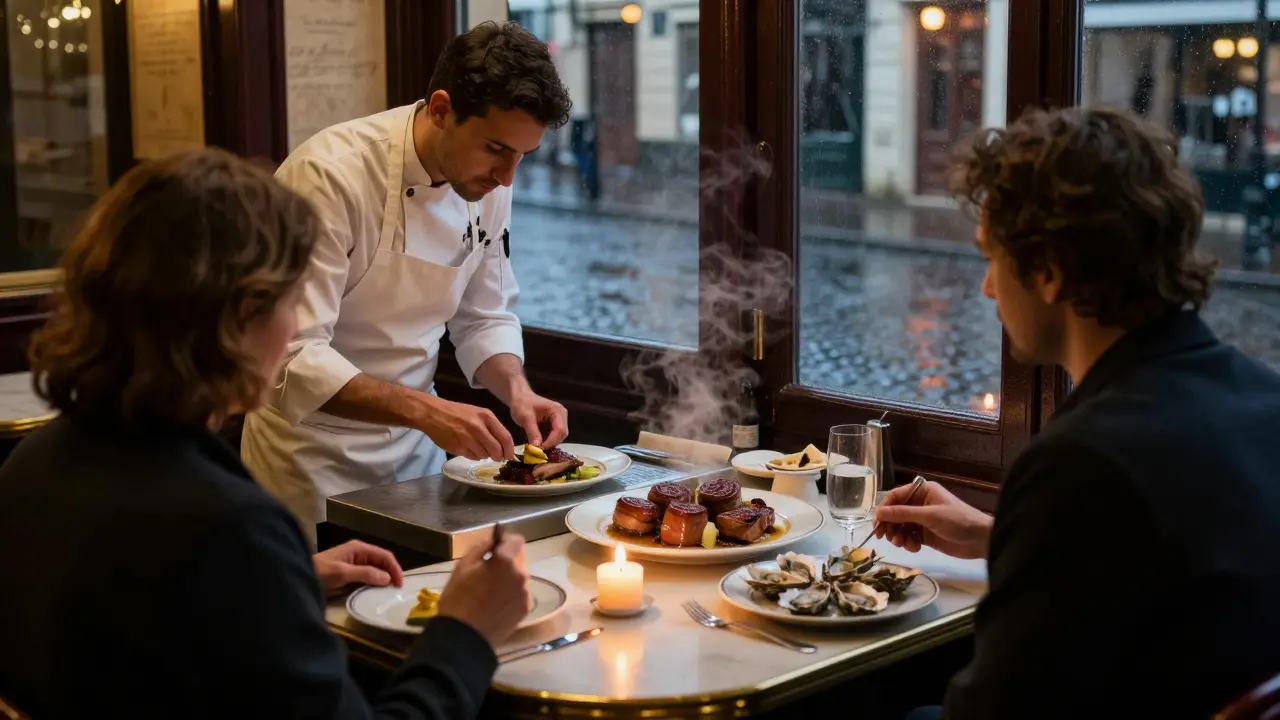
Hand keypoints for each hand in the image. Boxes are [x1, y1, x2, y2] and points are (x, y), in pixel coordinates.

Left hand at [313, 540, 403, 596]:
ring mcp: (353, 564)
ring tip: (387, 593)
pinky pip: (365, 578)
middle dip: (390, 574)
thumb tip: (387, 578)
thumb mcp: (342, 573)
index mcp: (359, 548)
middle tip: (395, 591)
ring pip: (374, 571)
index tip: (399, 585)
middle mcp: (358, 554)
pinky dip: (372, 584)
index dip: (395, 568)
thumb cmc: (319, 572)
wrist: (299, 576)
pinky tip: (373, 593)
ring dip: (381, 580)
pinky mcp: (348, 575)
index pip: (384, 555)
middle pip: (381, 562)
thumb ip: (365, 574)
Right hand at [418, 394, 515, 460]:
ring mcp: (467, 438)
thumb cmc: (457, 412)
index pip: (505, 438)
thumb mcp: (478, 413)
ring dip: (484, 455)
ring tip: (477, 447)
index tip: (511, 456)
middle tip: (496, 456)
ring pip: (484, 455)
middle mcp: (478, 427)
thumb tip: (505, 447)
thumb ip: (491, 428)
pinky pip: (472, 457)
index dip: (510, 450)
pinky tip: (468, 448)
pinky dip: (473, 456)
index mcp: (486, 416)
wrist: (432, 413)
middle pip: (496, 450)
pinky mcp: (457, 447)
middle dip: (498, 456)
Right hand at [436, 533, 530, 647]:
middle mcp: (521, 576)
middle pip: (519, 559)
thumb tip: (493, 542)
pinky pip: (520, 593)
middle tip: (488, 570)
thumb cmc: (458, 599)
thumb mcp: (462, 567)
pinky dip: (511, 593)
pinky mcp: (525, 610)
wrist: (463, 637)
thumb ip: (481, 548)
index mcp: (506, 562)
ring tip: (490, 590)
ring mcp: (525, 594)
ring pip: (520, 577)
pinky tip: (496, 603)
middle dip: (507, 560)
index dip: (506, 540)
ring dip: (509, 578)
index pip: (517, 540)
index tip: (495, 546)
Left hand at [509, 391, 567, 447]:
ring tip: (537, 449)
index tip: (540, 450)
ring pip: (558, 437)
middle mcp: (562, 416)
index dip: (551, 441)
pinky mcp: (554, 425)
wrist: (519, 398)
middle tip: (538, 451)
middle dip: (551, 443)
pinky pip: (554, 437)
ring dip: (549, 444)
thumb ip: (532, 432)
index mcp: (557, 411)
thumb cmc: (522, 404)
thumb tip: (537, 447)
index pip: (559, 430)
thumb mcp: (525, 418)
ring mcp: (559, 421)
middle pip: (561, 434)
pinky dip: (547, 442)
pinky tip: (538, 444)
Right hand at [873, 481, 992, 559]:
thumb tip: (879, 512)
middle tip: (888, 538)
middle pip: (895, 513)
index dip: (884, 510)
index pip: (895, 497)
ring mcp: (923, 520)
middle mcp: (920, 503)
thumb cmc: (958, 521)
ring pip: (901, 527)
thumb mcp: (929, 516)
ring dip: (899, 536)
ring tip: (904, 544)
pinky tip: (915, 548)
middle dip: (891, 526)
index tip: (877, 524)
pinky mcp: (926, 534)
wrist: (981, 540)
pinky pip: (909, 537)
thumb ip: (903, 513)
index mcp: (922, 491)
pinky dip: (909, 543)